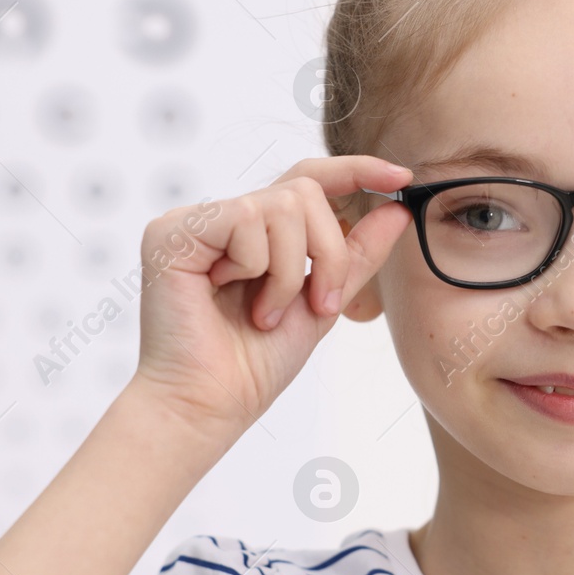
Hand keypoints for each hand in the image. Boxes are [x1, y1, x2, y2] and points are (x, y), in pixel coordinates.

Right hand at [129, 155, 412, 435]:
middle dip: (329, 252)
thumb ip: (356, 254)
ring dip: (290, 271)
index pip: (309, 180)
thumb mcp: (322, 302)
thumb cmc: (255, 364)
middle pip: (305, 191)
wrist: (211, 404)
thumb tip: (398, 210)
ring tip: (265, 313)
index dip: (356, 170)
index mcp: (256, 232)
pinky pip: (245, 218)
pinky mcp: (172, 230)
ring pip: (282, 205)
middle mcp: (225, 219)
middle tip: (319, 304)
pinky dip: (255, 266)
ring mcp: (196, 221)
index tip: (401, 177)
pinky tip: (226, 294)